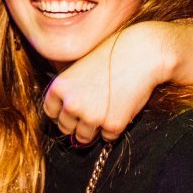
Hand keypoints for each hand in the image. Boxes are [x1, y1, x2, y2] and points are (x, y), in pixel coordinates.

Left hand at [44, 21, 192, 142]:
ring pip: (84, 137)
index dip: (61, 113)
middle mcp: (71, 104)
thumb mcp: (79, 67)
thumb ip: (68, 89)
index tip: (71, 111)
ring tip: (106, 110)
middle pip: (65, 128)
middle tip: (92, 111)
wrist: (141, 54)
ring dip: (93, 129)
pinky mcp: (112, 125)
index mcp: (59, 88)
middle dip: (76, 123)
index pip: (51, 112)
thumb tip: (65, 114)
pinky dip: (113, 128)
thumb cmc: (111, 56)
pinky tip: (120, 109)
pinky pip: (107, 137)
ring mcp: (91, 116)